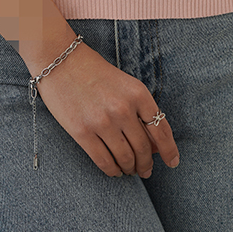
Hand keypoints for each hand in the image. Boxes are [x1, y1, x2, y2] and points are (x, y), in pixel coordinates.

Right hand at [33, 43, 179, 177]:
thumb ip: (141, 112)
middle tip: (146, 171)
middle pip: (143, 148)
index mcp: (138, 94)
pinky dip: (112, 170)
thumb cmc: (95, 72)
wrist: (60, 61)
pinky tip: (114, 170)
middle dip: (146, 164)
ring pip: (125, 158)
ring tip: (129, 170)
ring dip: (130, 168)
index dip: (169, 150)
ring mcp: (103, 122)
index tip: (172, 162)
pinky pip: (104, 160)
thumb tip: (155, 145)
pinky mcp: (82, 132)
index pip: (161, 129)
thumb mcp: (125, 85)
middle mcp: (123, 109)